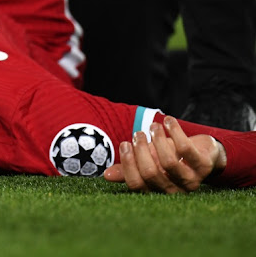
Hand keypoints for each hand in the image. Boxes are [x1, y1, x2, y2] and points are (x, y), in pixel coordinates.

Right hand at [103, 116, 226, 192]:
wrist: (205, 154)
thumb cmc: (171, 159)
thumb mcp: (149, 163)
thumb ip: (130, 169)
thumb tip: (106, 175)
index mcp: (158, 191)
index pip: (137, 185)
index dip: (128, 164)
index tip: (125, 144)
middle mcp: (174, 190)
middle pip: (151, 173)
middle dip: (141, 150)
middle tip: (138, 134)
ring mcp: (191, 179)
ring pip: (168, 162)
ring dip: (157, 139)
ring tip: (152, 126)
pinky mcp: (204, 165)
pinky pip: (185, 148)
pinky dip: (174, 131)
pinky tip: (167, 120)